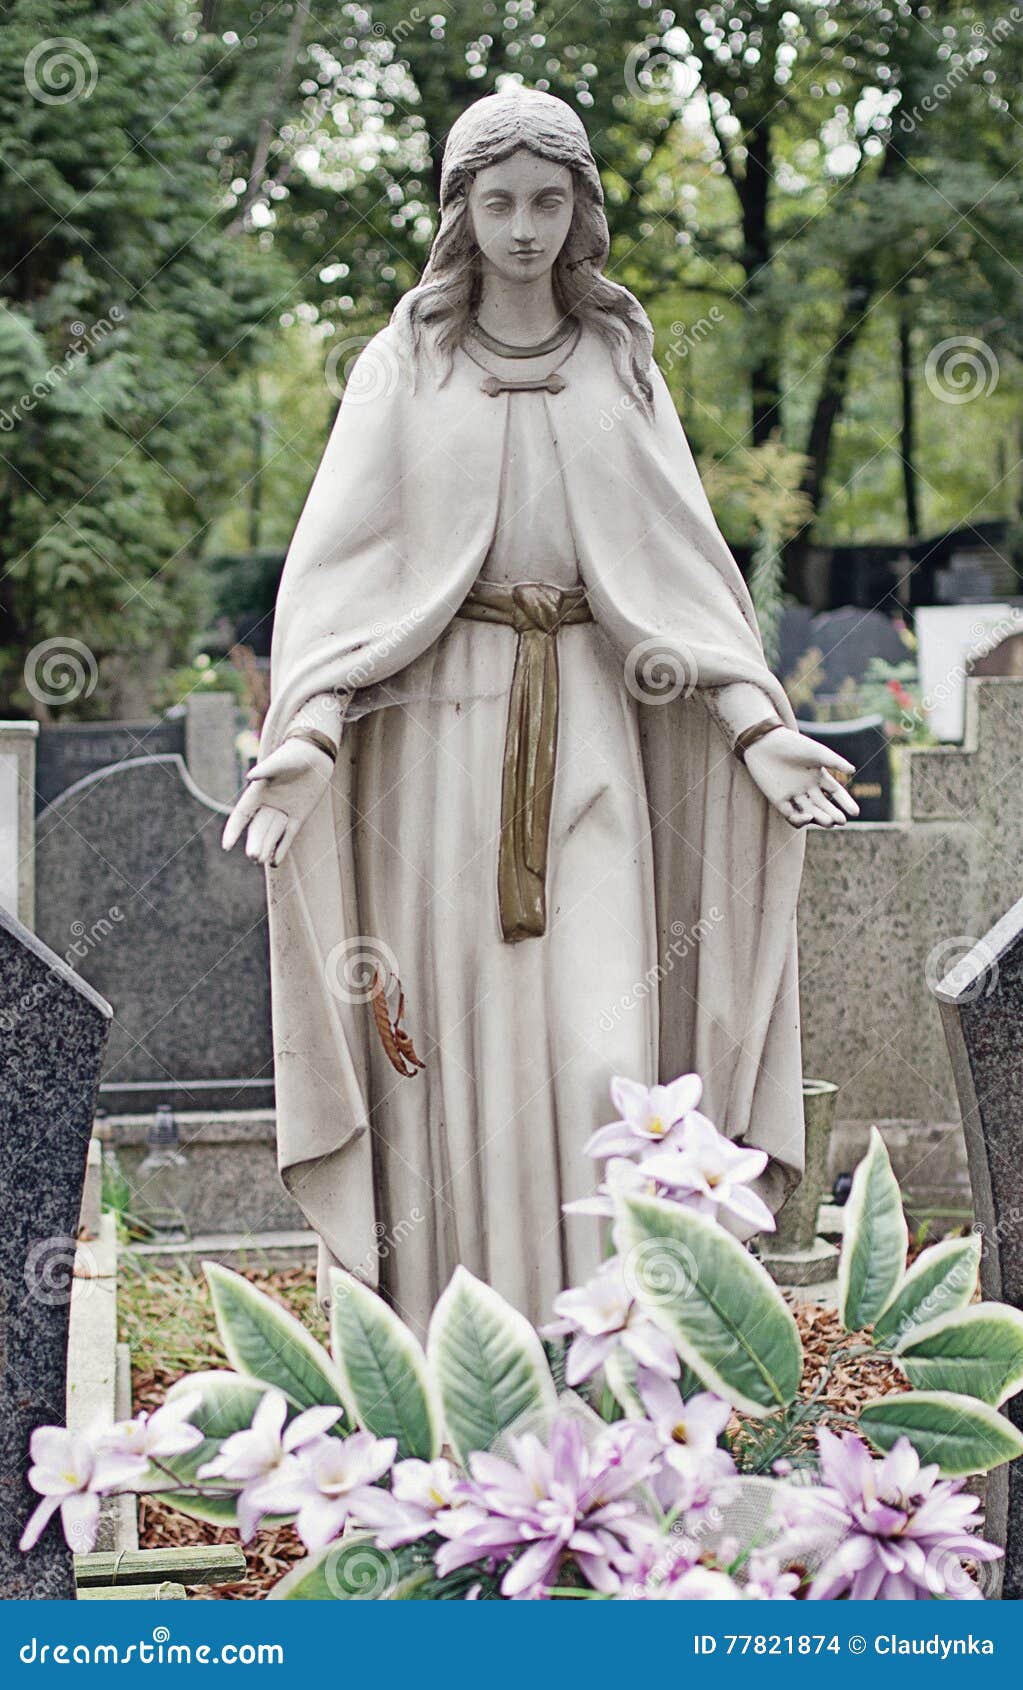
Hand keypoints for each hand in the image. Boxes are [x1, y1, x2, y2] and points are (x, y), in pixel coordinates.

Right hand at [221, 739, 333, 865]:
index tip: (226, 846)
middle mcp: (268, 804)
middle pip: (257, 828)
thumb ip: (266, 769)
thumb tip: (250, 777)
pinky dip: (281, 848)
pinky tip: (275, 862)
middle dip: (254, 842)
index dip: (233, 830)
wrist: (315, 755)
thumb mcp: (281, 761)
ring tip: (260, 861)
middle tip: (253, 856)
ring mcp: (283, 811)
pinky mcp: (298, 816)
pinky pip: (288, 835)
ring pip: (271, 834)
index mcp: (258, 792)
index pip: (241, 815)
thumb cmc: (294, 754)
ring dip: (266, 848)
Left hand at [743, 727, 859, 828]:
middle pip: (823, 805)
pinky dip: (799, 819)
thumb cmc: (793, 744)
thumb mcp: (817, 752)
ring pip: (809, 811)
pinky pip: (790, 815)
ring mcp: (793, 794)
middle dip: (833, 813)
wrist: (766, 742)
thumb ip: (835, 762)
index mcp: (818, 776)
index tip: (855, 812)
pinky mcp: (778, 800)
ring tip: (829, 821)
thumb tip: (853, 771)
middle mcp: (807, 788)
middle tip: (841, 820)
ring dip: (820, 818)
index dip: (846, 803)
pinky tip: (808, 817)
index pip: (836, 793)